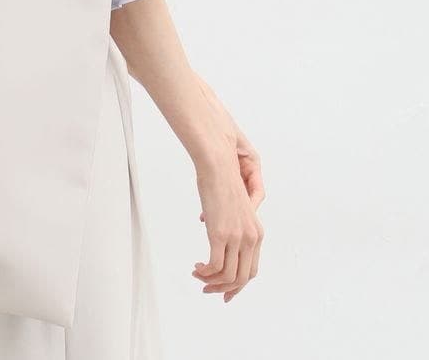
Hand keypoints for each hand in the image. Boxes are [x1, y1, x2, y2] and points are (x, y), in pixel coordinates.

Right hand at [192, 131, 264, 301]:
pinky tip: (196, 267)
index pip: (251, 269)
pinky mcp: (220, 234)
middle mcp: (251, 237)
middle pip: (242, 278)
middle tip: (208, 290)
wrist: (218, 163)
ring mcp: (237, 237)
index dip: (238, 284)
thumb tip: (216, 232)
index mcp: (257, 232)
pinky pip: (214, 266)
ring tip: (198, 275)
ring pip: (228, 276)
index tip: (223, 290)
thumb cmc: (222, 178)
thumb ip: (231, 223)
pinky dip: (205, 272)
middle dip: (224, 289)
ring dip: (211, 282)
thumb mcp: (233, 207)